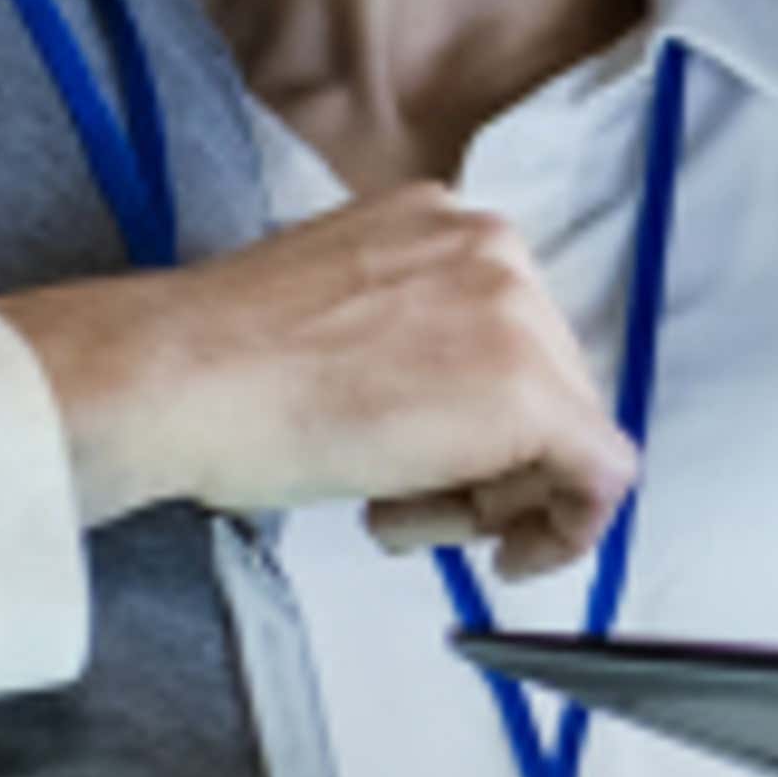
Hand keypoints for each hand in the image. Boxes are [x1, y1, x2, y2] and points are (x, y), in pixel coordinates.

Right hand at [0, 188, 637, 577]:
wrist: (176, 379)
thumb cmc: (219, 366)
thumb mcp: (336, 315)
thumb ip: (408, 338)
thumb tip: (446, 405)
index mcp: (444, 221)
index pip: (509, 336)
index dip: (476, 421)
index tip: (435, 464)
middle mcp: (496, 249)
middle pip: (548, 381)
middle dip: (490, 463)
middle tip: (407, 504)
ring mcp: (521, 314)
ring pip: (568, 432)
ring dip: (495, 496)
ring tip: (397, 513)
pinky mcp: (532, 393)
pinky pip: (601, 476)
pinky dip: (565, 530)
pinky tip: (504, 555)